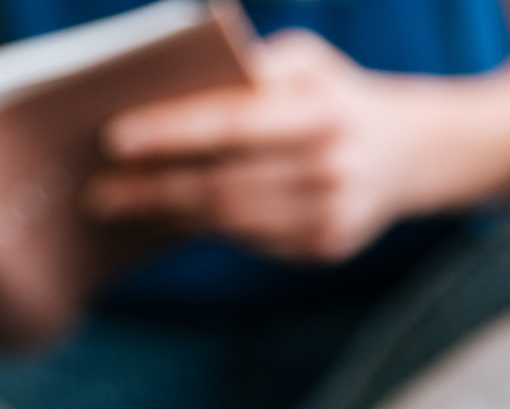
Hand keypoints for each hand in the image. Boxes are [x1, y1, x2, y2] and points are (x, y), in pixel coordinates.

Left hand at [87, 32, 418, 263]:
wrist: (412, 151)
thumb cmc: (331, 95)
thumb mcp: (305, 61)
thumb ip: (249, 68)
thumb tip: (172, 91)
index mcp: (323, 111)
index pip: (233, 123)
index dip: (171, 132)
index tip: (115, 139)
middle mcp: (332, 165)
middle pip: (222, 184)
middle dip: (152, 188)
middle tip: (97, 191)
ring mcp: (333, 213)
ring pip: (230, 220)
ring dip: (168, 214)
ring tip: (120, 203)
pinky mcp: (327, 246)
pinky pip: (249, 240)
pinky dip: (204, 228)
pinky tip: (168, 218)